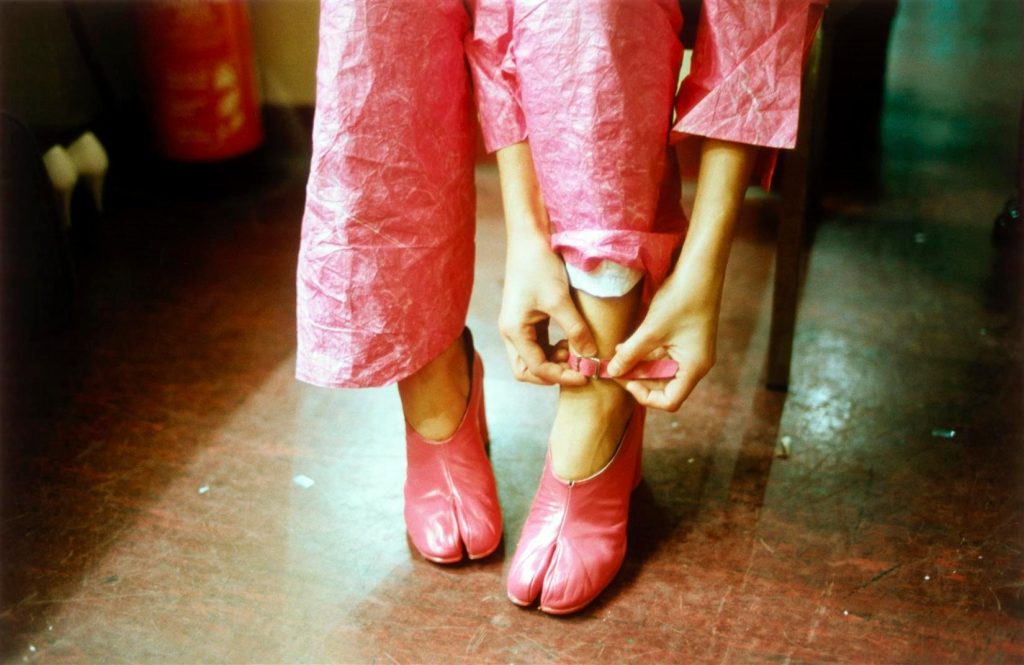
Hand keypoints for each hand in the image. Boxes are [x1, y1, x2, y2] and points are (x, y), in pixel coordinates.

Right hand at [499, 235, 597, 384]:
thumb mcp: (560, 299)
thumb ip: (575, 329)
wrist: (529, 238)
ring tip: (576, 351)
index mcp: (514, 331)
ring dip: (553, 361)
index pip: (536, 368)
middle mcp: (510, 332)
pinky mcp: (525, 318)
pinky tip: (569, 341)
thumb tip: (590, 356)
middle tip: (578, 369)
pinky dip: (552, 349)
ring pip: (532, 358)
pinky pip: (537, 344)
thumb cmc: (540, 265)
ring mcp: (516, 325)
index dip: (562, 376)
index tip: (585, 375)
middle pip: (527, 370)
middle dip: (552, 374)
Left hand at [606, 264, 721, 410]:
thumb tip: (611, 371)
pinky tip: (625, 344)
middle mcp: (695, 364)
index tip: (625, 380)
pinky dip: (644, 353)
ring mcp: (691, 351)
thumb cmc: (680, 299)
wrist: (700, 269)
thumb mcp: (650, 330)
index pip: (670, 401)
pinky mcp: (685, 339)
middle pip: (664, 386)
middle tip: (615, 369)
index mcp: (694, 368)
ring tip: (616, 355)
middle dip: (638, 379)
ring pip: (661, 370)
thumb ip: (630, 354)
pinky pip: (663, 355)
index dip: (644, 396)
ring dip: (638, 365)